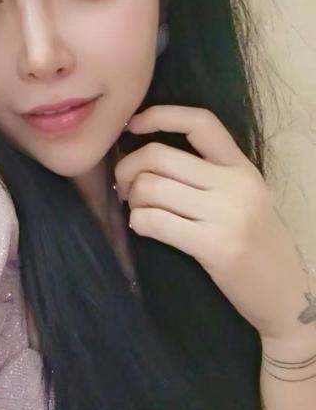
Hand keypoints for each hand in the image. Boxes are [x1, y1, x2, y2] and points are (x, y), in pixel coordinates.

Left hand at [113, 104, 314, 344]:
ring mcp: (226, 214)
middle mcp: (235, 184)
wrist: (284, 294)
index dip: (160, 115)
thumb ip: (206, 174)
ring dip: (132, 199)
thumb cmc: (253, 243)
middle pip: (159, 156)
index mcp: (241, 166)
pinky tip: (143, 228)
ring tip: (139, 210)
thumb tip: (144, 158)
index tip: (133, 125)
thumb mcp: (241, 197)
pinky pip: (154, 221)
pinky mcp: (214, 246)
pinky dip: (138, 222)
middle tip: (125, 186)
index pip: (200, 122)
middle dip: (127, 168)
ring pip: (150, 187)